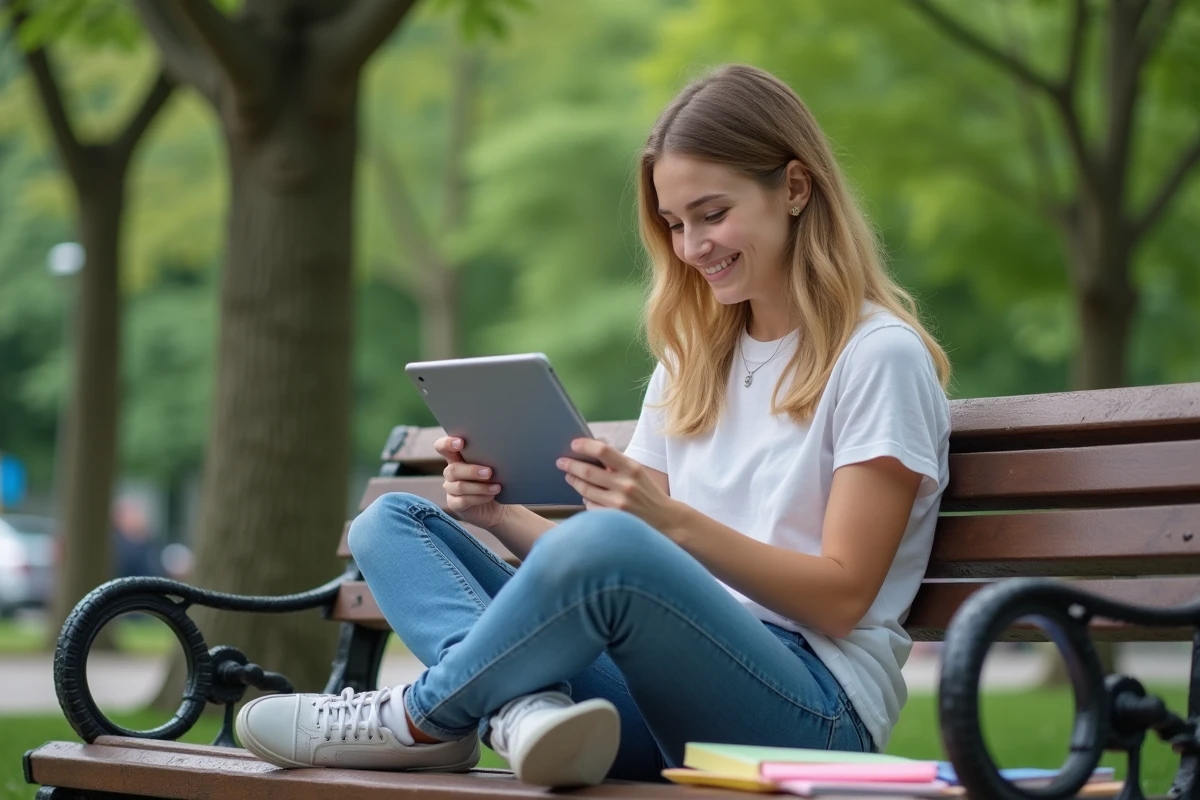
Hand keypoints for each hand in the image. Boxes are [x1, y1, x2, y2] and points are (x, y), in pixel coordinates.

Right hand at [435, 436, 508, 530]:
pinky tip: (491, 496)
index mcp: (457, 457)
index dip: (447, 444)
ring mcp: (451, 489)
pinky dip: (479, 498)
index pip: (442, 447)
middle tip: (489, 472)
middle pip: (453, 469)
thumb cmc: (496, 479)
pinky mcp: (454, 504)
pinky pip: (463, 500)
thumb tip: (496, 451)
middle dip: (472, 471)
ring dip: (480, 487)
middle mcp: (451, 472)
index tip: (461, 443)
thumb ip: (488, 457)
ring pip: (460, 486)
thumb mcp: (493, 466)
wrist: (498, 505)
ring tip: (497, 487)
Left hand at [556, 438, 676, 530]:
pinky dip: (587, 499)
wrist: (665, 519)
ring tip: (570, 476)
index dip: (585, 445)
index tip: (573, 444)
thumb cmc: (646, 491)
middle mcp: (625, 485)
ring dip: (574, 481)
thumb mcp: (636, 472)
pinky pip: (590, 506)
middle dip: (571, 465)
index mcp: (632, 468)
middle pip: (588, 472)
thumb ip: (616, 462)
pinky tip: (588, 496)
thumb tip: (590, 447)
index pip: (603, 451)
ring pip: (585, 490)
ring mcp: (618, 504)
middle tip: (561, 462)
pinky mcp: (613, 519)